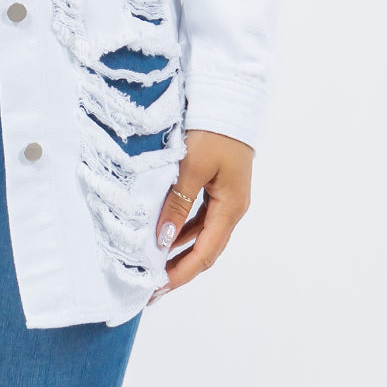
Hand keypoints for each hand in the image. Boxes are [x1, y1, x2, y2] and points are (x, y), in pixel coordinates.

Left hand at [147, 128, 252, 302]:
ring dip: (180, 249)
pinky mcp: (218, 183)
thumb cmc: (213, 131)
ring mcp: (226, 196)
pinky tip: (166, 232)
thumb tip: (163, 240)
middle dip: (180, 267)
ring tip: (155, 263)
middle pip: (206, 248)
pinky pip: (199, 214)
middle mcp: (232, 207)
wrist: (229, 97)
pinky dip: (182, 227)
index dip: (181, 273)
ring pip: (202, 232)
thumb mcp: (192, 168)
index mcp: (231, 208)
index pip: (204, 253)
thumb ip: (177, 205)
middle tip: (153, 285)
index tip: (158, 288)